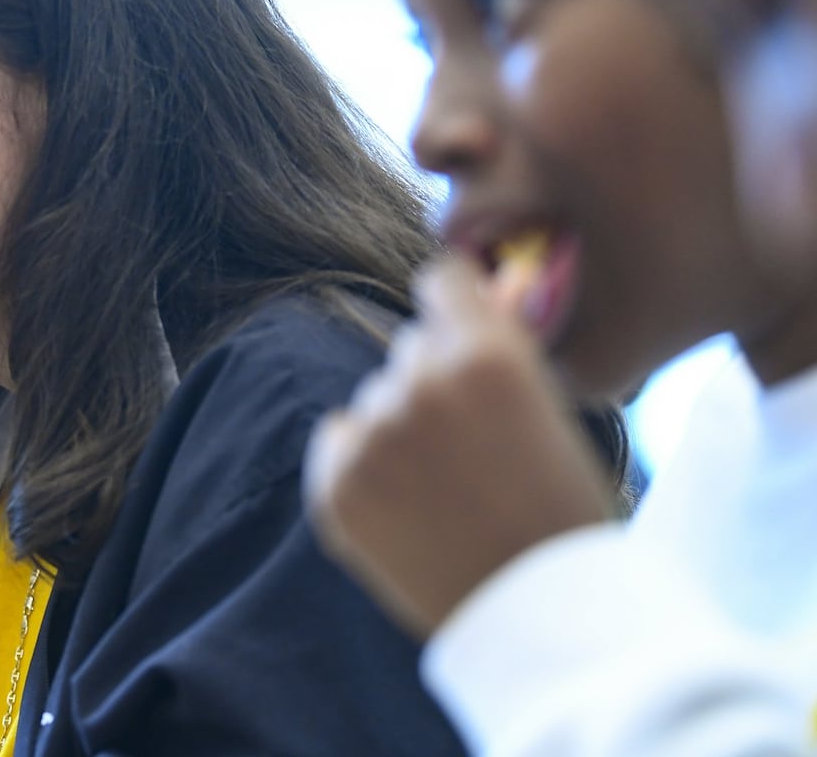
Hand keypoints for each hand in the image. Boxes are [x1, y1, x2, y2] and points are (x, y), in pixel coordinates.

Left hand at [304, 257, 617, 636]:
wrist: (539, 619)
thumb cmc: (563, 518)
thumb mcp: (554, 414)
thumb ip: (501, 355)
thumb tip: (475, 297)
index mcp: (489, 357)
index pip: (441, 279)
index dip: (452, 301)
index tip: (454, 319)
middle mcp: (421, 384)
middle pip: (409, 345)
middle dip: (432, 377)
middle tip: (470, 442)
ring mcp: (372, 436)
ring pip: (375, 398)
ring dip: (398, 425)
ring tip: (445, 489)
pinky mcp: (335, 484)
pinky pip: (338, 439)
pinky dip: (361, 462)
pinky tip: (405, 503)